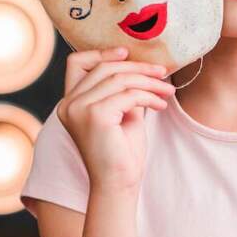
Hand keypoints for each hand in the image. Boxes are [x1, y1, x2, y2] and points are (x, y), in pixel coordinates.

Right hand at [56, 47, 174, 193]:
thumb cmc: (122, 151)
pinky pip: (129, 94)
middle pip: (105, 68)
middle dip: (138, 67)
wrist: (119, 184)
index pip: (76, 63)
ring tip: (168, 89)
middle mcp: (68, 104)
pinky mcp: (95, 115)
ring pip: (120, 79)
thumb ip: (123, 89)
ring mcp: (79, 109)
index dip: (101, 53)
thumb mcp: (122, 112)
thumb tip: (141, 64)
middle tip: (163, 72)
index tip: (127, 52)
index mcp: (70, 102)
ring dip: (149, 82)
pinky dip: (149, 96)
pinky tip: (161, 104)